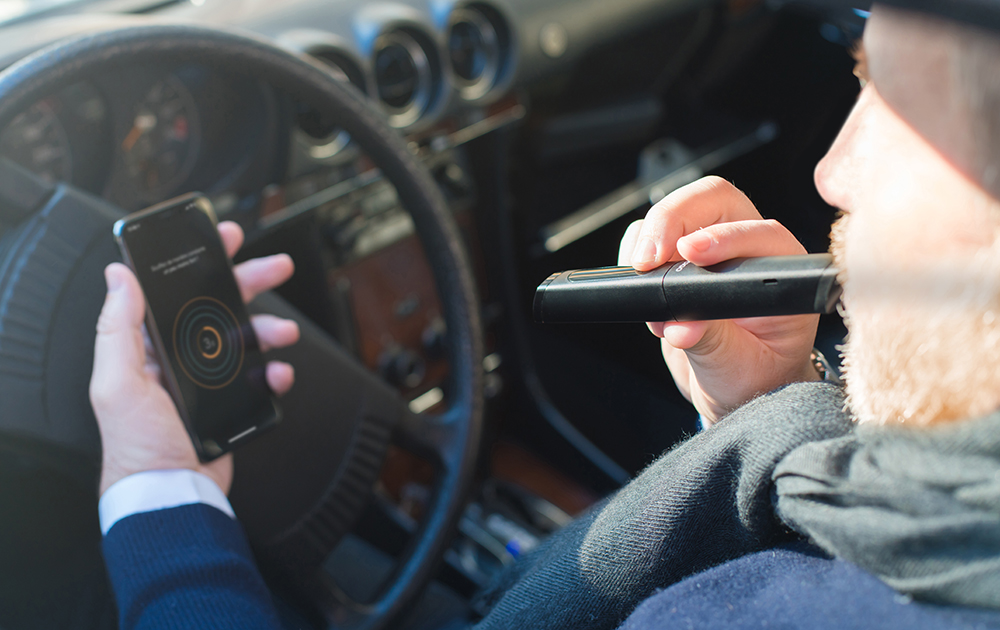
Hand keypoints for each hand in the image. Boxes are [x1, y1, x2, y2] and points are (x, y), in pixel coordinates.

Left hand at [90, 221, 299, 495]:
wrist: (173, 492)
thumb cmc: (137, 445)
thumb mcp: (116, 381)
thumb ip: (117, 327)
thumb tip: (118, 276)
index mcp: (148, 346)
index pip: (175, 292)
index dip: (200, 263)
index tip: (221, 241)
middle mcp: (179, 357)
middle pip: (219, 305)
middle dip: (249, 282)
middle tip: (274, 267)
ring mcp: (209, 378)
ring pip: (246, 337)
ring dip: (269, 329)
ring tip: (283, 333)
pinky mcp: (233, 399)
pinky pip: (261, 376)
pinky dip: (275, 372)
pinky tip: (277, 374)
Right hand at [618, 176, 819, 424]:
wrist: (735, 389)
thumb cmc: (753, 376)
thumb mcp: (737, 367)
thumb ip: (712, 342)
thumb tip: (681, 326)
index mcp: (781, 271)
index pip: (757, 232)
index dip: (721, 238)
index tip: (687, 255)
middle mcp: (750, 248)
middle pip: (712, 199)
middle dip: (672, 218)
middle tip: (645, 258)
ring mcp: (712, 246)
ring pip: (678, 210)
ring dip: (650, 240)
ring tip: (646, 287)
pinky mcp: (678, 256)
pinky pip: (649, 232)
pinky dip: (635, 251)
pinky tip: (643, 289)